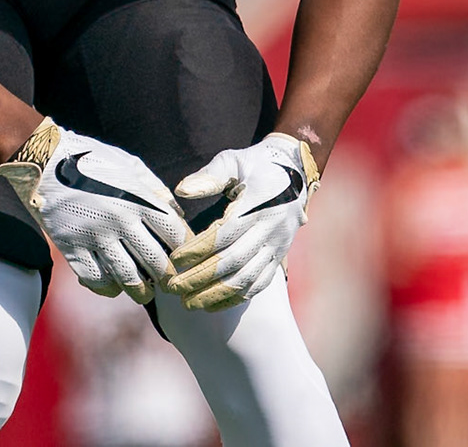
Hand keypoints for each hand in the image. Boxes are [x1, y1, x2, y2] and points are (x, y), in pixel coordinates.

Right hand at [0, 121, 189, 302]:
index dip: (183, 248)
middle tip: (169, 282)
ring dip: (140, 290)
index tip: (185, 256)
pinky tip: (113, 288)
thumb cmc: (92, 158)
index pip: (173, 232)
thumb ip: (155, 189)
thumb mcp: (130, 165)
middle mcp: (120, 219)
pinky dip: (106, 288)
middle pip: (154, 260)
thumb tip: (178, 213)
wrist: (45, 158)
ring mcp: (95, 235)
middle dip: (166, 276)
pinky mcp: (71, 246)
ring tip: (146, 294)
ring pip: (126, 276)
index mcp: (139, 198)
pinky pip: (94, 278)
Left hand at [165, 133, 318, 309]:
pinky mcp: (279, 256)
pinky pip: (259, 284)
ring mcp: (277, 245)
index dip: (197, 250)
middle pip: (233, 261)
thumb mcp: (233, 161)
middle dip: (200, 278)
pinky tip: (213, 306)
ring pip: (246, 278)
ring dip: (216, 294)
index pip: (224, 235)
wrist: (294, 171)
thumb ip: (209, 176)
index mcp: (257, 204)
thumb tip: (181, 191)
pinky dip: (236, 298)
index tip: (174, 260)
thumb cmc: (256, 165)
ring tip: (188, 303)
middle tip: (173, 288)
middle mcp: (270, 228)